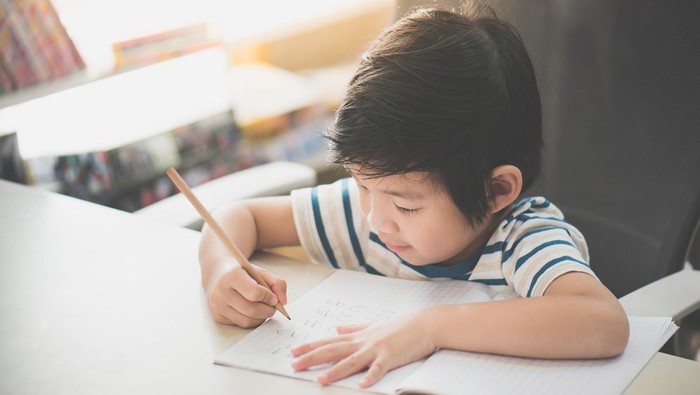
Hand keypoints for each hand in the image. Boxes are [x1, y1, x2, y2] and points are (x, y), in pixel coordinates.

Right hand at [205, 261, 286, 326]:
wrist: (218, 274)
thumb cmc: (242, 273)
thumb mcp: (260, 271)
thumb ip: (277, 283)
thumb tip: (283, 301)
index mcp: (232, 275)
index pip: (254, 293)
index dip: (268, 297)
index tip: (274, 298)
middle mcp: (221, 291)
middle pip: (252, 310)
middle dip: (268, 311)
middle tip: (273, 307)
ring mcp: (218, 306)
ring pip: (247, 321)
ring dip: (261, 317)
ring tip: (264, 308)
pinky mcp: (218, 316)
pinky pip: (241, 324)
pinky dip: (252, 320)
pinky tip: (252, 311)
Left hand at [290, 313, 435, 387]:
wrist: (425, 324)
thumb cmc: (401, 326)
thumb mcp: (374, 325)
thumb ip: (354, 327)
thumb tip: (338, 326)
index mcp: (359, 336)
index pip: (329, 341)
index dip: (311, 346)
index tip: (294, 351)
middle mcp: (363, 342)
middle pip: (333, 350)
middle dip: (312, 358)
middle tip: (294, 365)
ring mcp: (376, 349)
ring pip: (351, 361)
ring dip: (335, 371)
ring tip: (320, 380)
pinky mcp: (391, 357)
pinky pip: (378, 369)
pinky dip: (370, 377)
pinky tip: (362, 386)